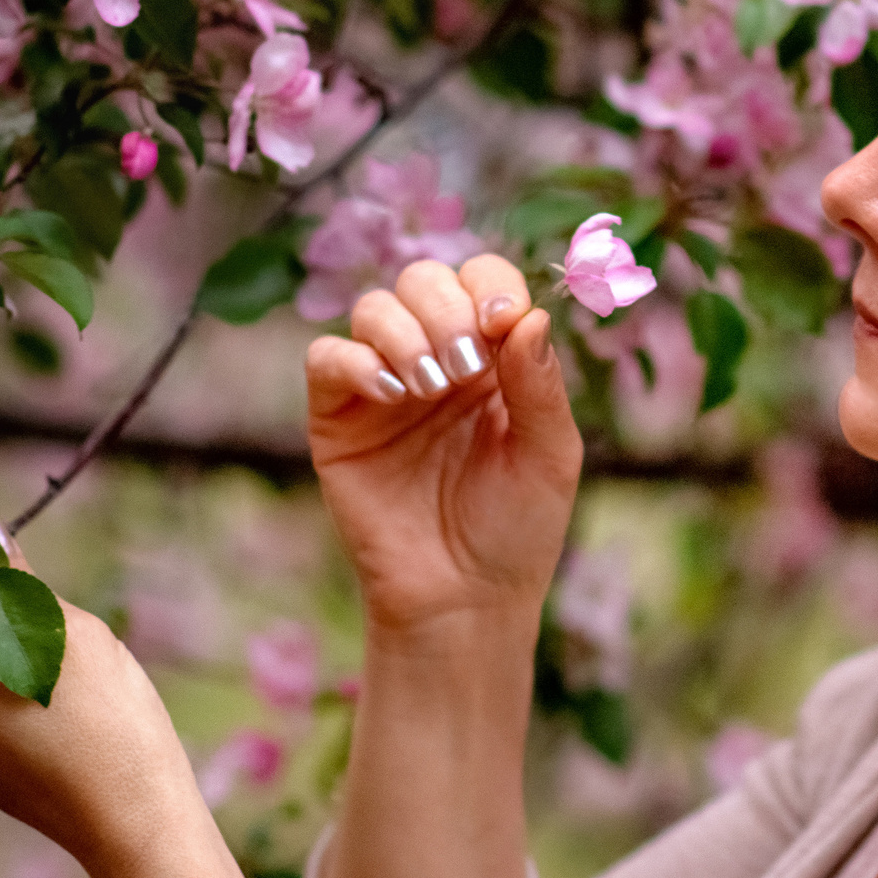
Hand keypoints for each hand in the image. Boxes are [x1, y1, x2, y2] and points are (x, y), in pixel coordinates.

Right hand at [303, 254, 582, 646]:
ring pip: (373, 308)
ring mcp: (383, 386)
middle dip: (445, 308)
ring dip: (404, 332)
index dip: (491, 286)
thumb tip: (531, 316)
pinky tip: (392, 396)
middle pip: (424, 279)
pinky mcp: (337, 418)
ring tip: (429, 388)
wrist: (463, 598)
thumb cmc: (517, 529)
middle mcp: (437, 358)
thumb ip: (540, 384)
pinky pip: (327, 357)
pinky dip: (356, 361)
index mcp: (495, 358)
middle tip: (463, 368)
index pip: (484, 281)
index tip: (502, 322)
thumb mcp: (550, 455)